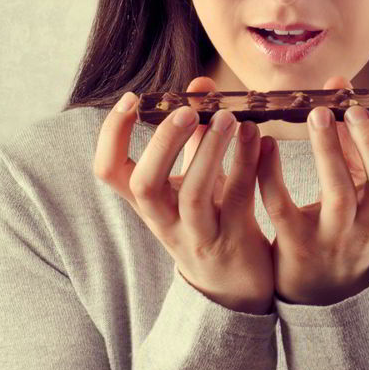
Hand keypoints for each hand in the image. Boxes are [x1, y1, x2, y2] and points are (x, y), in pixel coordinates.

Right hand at [93, 77, 274, 314]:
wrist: (236, 287)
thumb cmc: (209, 218)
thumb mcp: (192, 178)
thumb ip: (194, 134)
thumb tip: (200, 82)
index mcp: (147, 201)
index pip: (108, 170)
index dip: (112, 134)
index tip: (132, 98)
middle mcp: (164, 220)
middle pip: (144, 185)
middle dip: (164, 143)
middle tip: (187, 109)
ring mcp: (198, 235)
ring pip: (194, 195)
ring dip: (210, 152)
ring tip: (229, 118)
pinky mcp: (233, 242)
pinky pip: (239, 200)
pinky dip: (248, 165)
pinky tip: (260, 138)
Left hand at [256, 76, 368, 305]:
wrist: (320, 293)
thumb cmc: (342, 223)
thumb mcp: (359, 187)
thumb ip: (351, 139)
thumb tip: (341, 83)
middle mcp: (368, 222)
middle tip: (355, 107)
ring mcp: (334, 237)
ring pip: (339, 196)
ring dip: (329, 153)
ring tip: (317, 113)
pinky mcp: (296, 246)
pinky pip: (284, 209)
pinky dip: (274, 176)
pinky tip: (266, 146)